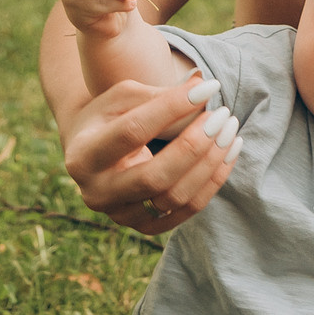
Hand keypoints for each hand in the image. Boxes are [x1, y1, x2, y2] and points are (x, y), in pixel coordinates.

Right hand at [60, 75, 242, 233]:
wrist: (96, 153)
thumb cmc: (112, 116)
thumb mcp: (123, 98)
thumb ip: (157, 95)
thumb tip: (203, 87)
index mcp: (83, 156)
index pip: (132, 131)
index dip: (172, 108)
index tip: (208, 87)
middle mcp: (97, 193)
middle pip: (154, 177)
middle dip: (195, 145)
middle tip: (223, 116)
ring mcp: (120, 215)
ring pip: (175, 197)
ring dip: (210, 163)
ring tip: (230, 132)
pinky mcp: (146, 227)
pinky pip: (187, 209)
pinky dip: (213, 181)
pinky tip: (229, 153)